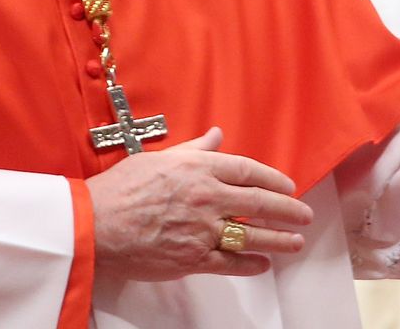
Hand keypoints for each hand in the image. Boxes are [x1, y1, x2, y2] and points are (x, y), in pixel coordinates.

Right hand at [85, 127, 314, 281]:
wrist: (95, 224)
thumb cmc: (120, 189)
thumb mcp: (157, 158)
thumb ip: (192, 149)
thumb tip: (215, 135)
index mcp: (199, 169)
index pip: (248, 171)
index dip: (274, 179)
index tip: (288, 186)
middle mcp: (207, 197)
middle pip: (259, 202)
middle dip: (288, 210)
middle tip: (303, 215)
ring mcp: (202, 230)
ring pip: (252, 234)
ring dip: (279, 239)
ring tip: (295, 242)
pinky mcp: (193, 258)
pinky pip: (231, 262)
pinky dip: (250, 264)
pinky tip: (263, 264)